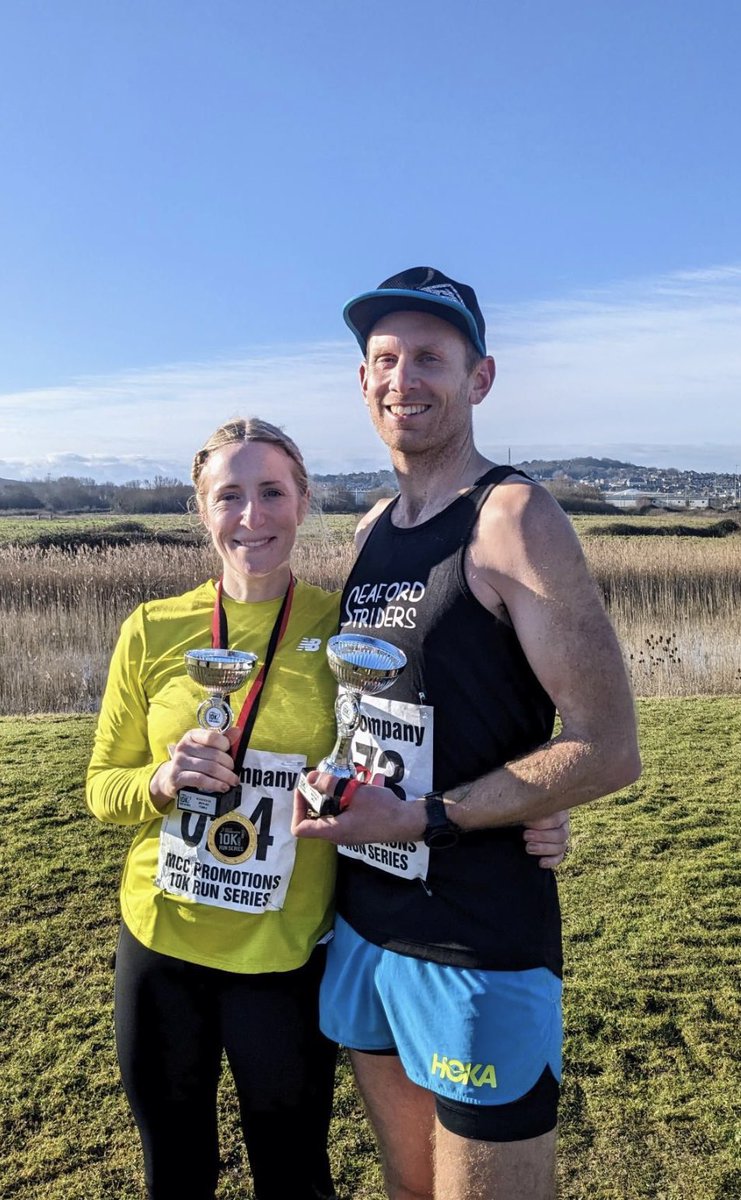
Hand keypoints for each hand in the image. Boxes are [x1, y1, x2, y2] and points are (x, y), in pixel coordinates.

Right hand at [149, 728, 239, 810]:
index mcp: (191, 736)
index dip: (225, 744)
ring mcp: (179, 762)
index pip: (212, 736)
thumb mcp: (205, 748)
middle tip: (234, 773)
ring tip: (232, 781)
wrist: (170, 777)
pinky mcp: (177, 777)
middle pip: (214, 755)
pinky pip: (201, 779)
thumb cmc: (193, 761)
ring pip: (210, 768)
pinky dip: (215, 784)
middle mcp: (184, 747)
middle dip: (229, 765)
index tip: (231, 752)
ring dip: (225, 776)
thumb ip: (222, 740)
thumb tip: (237, 731)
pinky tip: (223, 787)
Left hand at [292, 771, 424, 844]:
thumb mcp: (354, 792)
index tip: (305, 790)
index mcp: (332, 830)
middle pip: (312, 818)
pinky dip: (343, 800)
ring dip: (330, 796)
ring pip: (328, 814)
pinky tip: (358, 786)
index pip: (299, 828)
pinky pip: (341, 814)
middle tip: (321, 779)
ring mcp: (347, 832)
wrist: (406, 822)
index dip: (296, 808)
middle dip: (314, 796)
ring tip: (341, 780)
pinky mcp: (356, 827)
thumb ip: (331, 784)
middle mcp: (336, 835)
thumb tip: (311, 778)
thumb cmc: (382, 810)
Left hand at [522, 810, 569, 868]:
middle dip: (542, 837)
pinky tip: (540, 863)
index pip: (556, 818)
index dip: (541, 823)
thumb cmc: (524, 808)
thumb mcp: (526, 806)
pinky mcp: (558, 851)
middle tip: (525, 836)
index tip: (526, 823)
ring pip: (560, 847)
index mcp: (558, 810)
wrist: (519, 816)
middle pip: (560, 834)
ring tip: (528, 848)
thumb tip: (522, 811)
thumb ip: (528, 810)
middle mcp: (563, 824)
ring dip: (544, 848)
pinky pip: (559, 858)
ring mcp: (562, 838)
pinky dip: (551, 861)